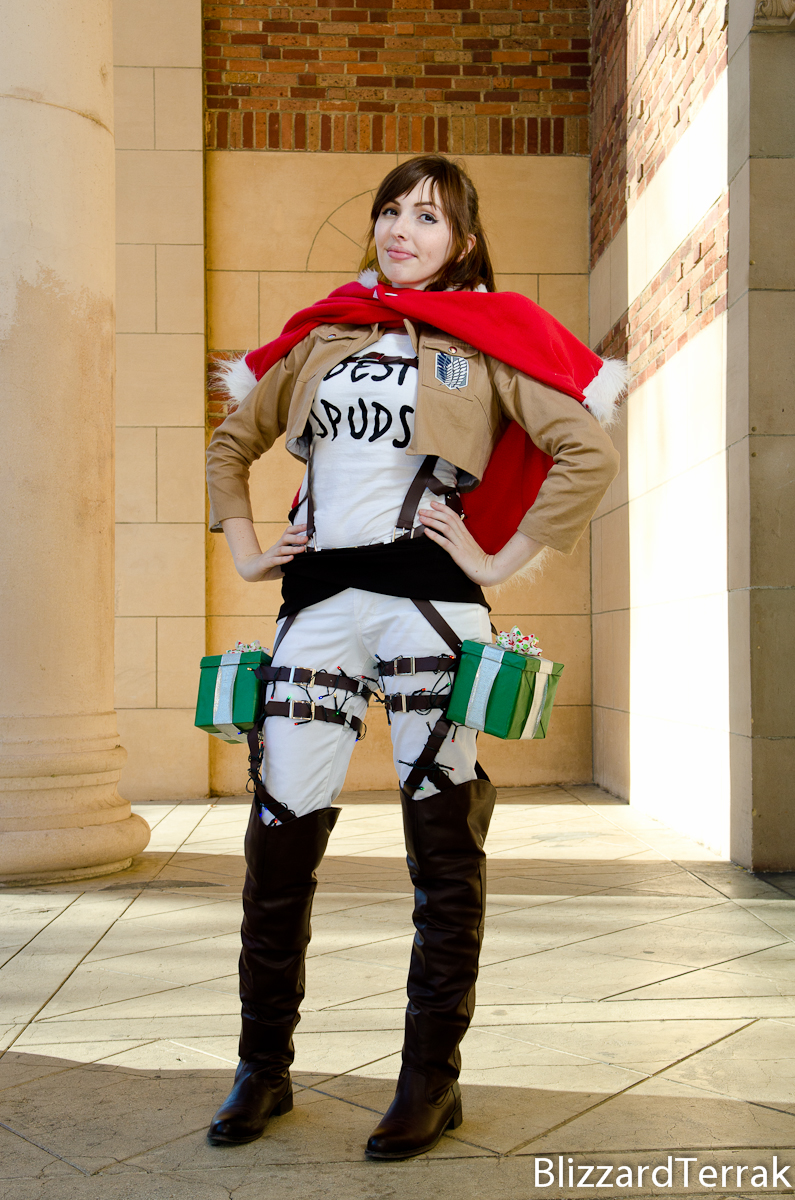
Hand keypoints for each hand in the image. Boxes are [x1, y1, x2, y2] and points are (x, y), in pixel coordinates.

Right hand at [221, 518, 308, 582]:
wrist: (251, 570)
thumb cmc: (269, 566)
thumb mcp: (284, 562)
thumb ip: (294, 561)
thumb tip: (308, 560)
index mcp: (280, 546)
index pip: (288, 533)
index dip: (297, 529)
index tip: (307, 527)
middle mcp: (276, 548)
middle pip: (286, 538)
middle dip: (297, 538)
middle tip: (307, 538)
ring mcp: (270, 555)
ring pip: (281, 549)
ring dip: (292, 549)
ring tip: (302, 549)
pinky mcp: (265, 563)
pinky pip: (275, 560)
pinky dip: (283, 559)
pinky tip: (290, 558)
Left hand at [418, 502, 542, 585]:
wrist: (487, 570)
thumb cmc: (478, 560)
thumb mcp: (469, 545)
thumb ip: (460, 538)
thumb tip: (450, 533)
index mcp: (465, 533)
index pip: (454, 516)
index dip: (443, 508)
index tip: (433, 504)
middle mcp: (462, 536)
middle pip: (448, 518)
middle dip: (434, 512)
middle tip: (422, 509)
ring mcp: (460, 544)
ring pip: (445, 527)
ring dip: (432, 521)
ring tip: (422, 518)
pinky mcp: (458, 553)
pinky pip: (445, 542)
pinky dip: (435, 536)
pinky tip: (427, 532)